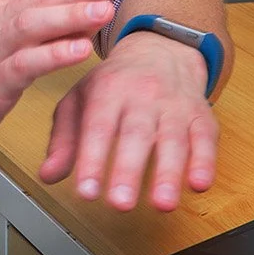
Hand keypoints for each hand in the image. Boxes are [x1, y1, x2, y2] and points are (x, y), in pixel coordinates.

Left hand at [38, 31, 218, 211]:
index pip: (97, 126)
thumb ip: (63, 139)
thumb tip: (47, 174)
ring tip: (162, 204)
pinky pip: (206, 139)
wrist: (159, 50)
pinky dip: (205, 163)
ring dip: (169, 174)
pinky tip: (199, 185)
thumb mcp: (79, 100)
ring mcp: (174, 106)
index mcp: (107, 90)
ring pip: (174, 139)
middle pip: (136, 134)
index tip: (85, 192)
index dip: (91, 159)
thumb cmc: (113, 83)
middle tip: (120, 204)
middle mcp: (142, 96)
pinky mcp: (201, 117)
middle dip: (128, 171)